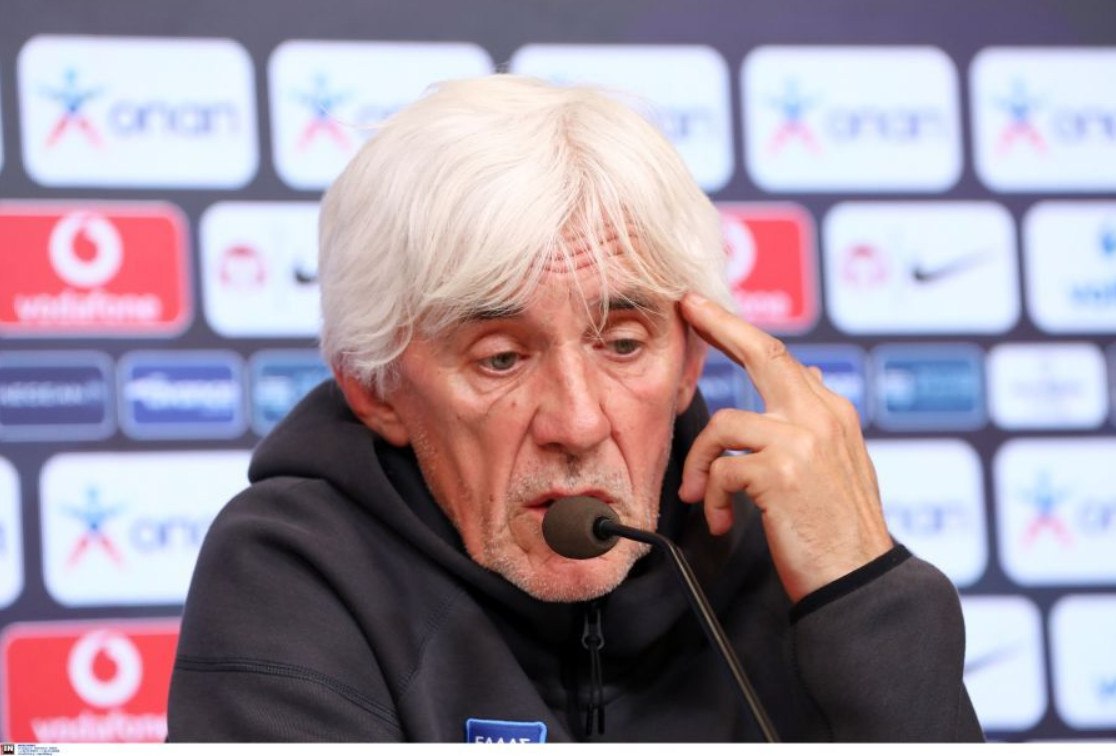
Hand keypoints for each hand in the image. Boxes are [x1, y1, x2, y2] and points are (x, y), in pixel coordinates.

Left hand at [678, 293, 892, 602]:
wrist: (858, 583)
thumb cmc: (837, 530)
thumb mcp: (836, 464)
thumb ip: (815, 418)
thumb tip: (806, 373)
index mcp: (832, 412)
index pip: (780, 358)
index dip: (737, 329)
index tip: (703, 309)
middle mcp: (821, 416)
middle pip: (763, 353)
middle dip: (719, 325)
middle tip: (687, 308)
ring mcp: (803, 441)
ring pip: (724, 425)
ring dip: (700, 465)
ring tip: (701, 498)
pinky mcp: (781, 472)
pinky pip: (720, 471)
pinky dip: (710, 498)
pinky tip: (722, 521)